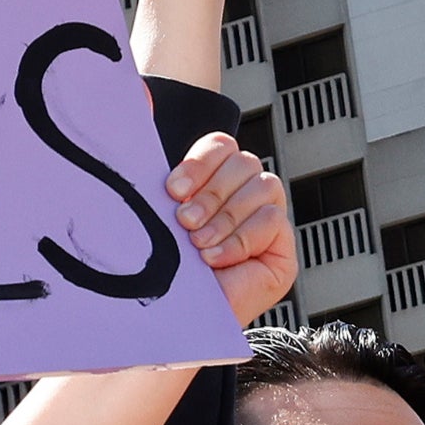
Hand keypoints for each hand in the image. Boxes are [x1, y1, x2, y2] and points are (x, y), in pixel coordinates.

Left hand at [167, 133, 292, 324]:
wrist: (180, 324)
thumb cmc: (169, 275)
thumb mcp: (160, 217)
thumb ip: (161, 171)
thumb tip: (142, 100)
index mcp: (214, 184)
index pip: (222, 146)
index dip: (201, 162)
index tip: (172, 189)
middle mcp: (243, 198)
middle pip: (244, 161)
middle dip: (211, 192)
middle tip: (185, 222)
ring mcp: (266, 221)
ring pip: (263, 185)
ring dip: (225, 216)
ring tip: (199, 244)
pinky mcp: (282, 248)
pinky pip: (272, 221)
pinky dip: (241, 239)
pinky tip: (218, 260)